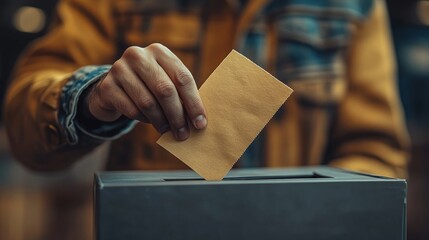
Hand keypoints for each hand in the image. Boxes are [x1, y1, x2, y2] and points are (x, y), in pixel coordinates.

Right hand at [85, 43, 206, 140]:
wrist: (112, 87)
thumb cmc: (148, 87)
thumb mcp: (164, 82)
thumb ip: (180, 95)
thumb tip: (198, 120)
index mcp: (159, 51)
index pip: (182, 77)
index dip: (194, 102)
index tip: (200, 123)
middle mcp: (138, 55)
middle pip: (165, 90)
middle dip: (177, 116)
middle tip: (183, 134)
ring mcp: (120, 69)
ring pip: (148, 102)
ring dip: (161, 121)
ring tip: (168, 131)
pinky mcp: (107, 86)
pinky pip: (132, 110)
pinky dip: (144, 120)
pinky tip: (149, 121)